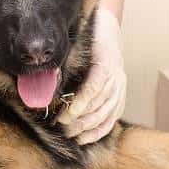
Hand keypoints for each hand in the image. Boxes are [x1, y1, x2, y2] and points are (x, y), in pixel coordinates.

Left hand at [57, 9, 126, 144]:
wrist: (109, 30)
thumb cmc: (87, 36)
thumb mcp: (76, 44)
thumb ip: (65, 62)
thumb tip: (47, 79)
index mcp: (105, 62)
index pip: (94, 88)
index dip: (79, 105)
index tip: (64, 116)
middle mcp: (117, 77)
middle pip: (100, 105)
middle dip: (79, 120)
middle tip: (61, 127)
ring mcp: (121, 87)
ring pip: (106, 114)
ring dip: (87, 128)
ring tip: (69, 134)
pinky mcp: (121, 96)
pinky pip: (112, 118)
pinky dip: (99, 131)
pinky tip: (84, 138)